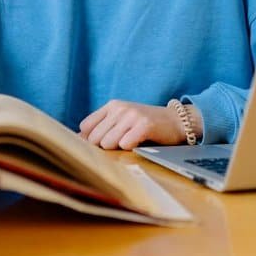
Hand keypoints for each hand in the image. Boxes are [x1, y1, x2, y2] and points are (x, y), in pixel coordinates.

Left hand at [79, 100, 200, 149]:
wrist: (177, 121)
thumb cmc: (147, 125)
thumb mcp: (122, 121)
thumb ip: (102, 128)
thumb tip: (78, 139)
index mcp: (112, 106)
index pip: (85, 127)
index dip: (91, 140)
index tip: (102, 145)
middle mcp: (120, 108)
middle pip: (95, 138)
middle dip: (105, 147)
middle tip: (122, 144)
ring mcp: (132, 115)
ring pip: (108, 143)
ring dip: (119, 148)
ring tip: (131, 142)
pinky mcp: (144, 125)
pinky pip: (125, 144)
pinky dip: (131, 148)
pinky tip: (140, 143)